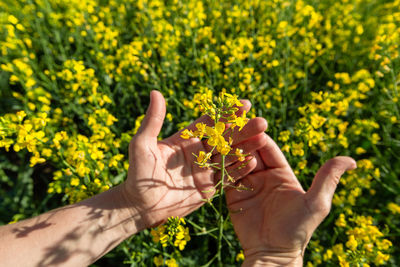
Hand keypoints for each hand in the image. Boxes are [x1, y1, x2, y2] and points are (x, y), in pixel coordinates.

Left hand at [122, 91, 267, 228]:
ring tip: (264, 139)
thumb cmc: (137, 173)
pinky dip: (239, 170)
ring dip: (246, 148)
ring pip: (229, 156)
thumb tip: (156, 92)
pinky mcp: (208, 187)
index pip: (210, 123)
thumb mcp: (142, 145)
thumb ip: (153, 121)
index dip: (227, 113)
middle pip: (225, 138)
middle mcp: (198, 152)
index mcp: (185, 139)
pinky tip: (254, 162)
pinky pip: (227, 177)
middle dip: (243, 130)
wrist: (139, 206)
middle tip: (262, 122)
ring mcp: (205, 170)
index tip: (245, 104)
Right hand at [226, 134, 356, 265]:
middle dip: (243, 138)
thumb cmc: (297, 229)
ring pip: (236, 161)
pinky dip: (221, 165)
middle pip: (251, 151)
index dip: (261, 135)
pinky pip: (226, 176)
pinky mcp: (232, 194)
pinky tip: (214, 155)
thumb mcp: (316, 203)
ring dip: (230, 149)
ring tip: (220, 136)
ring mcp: (247, 185)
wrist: (272, 252)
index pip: (269, 148)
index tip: (252, 122)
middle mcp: (263, 176)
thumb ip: (328, 178)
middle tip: (232, 124)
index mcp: (282, 173)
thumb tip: (353, 160)